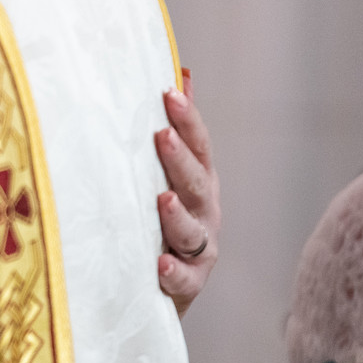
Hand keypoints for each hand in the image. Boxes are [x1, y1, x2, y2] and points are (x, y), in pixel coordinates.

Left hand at [155, 72, 219, 315]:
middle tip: (162, 135)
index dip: (187, 119)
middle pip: (196, 183)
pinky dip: (173, 272)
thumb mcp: (167, 175)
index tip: (168, 93)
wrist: (158, 289)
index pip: (198, 145)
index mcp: (199, 182)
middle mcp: (204, 212)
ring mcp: (199, 249)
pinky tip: (159, 264)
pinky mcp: (188, 284)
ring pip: (191, 231)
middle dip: (180, 159)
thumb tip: (181, 74)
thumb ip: (176, 130)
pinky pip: (183, 279)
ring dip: (177, 216)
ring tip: (163, 200)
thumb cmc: (158, 220)